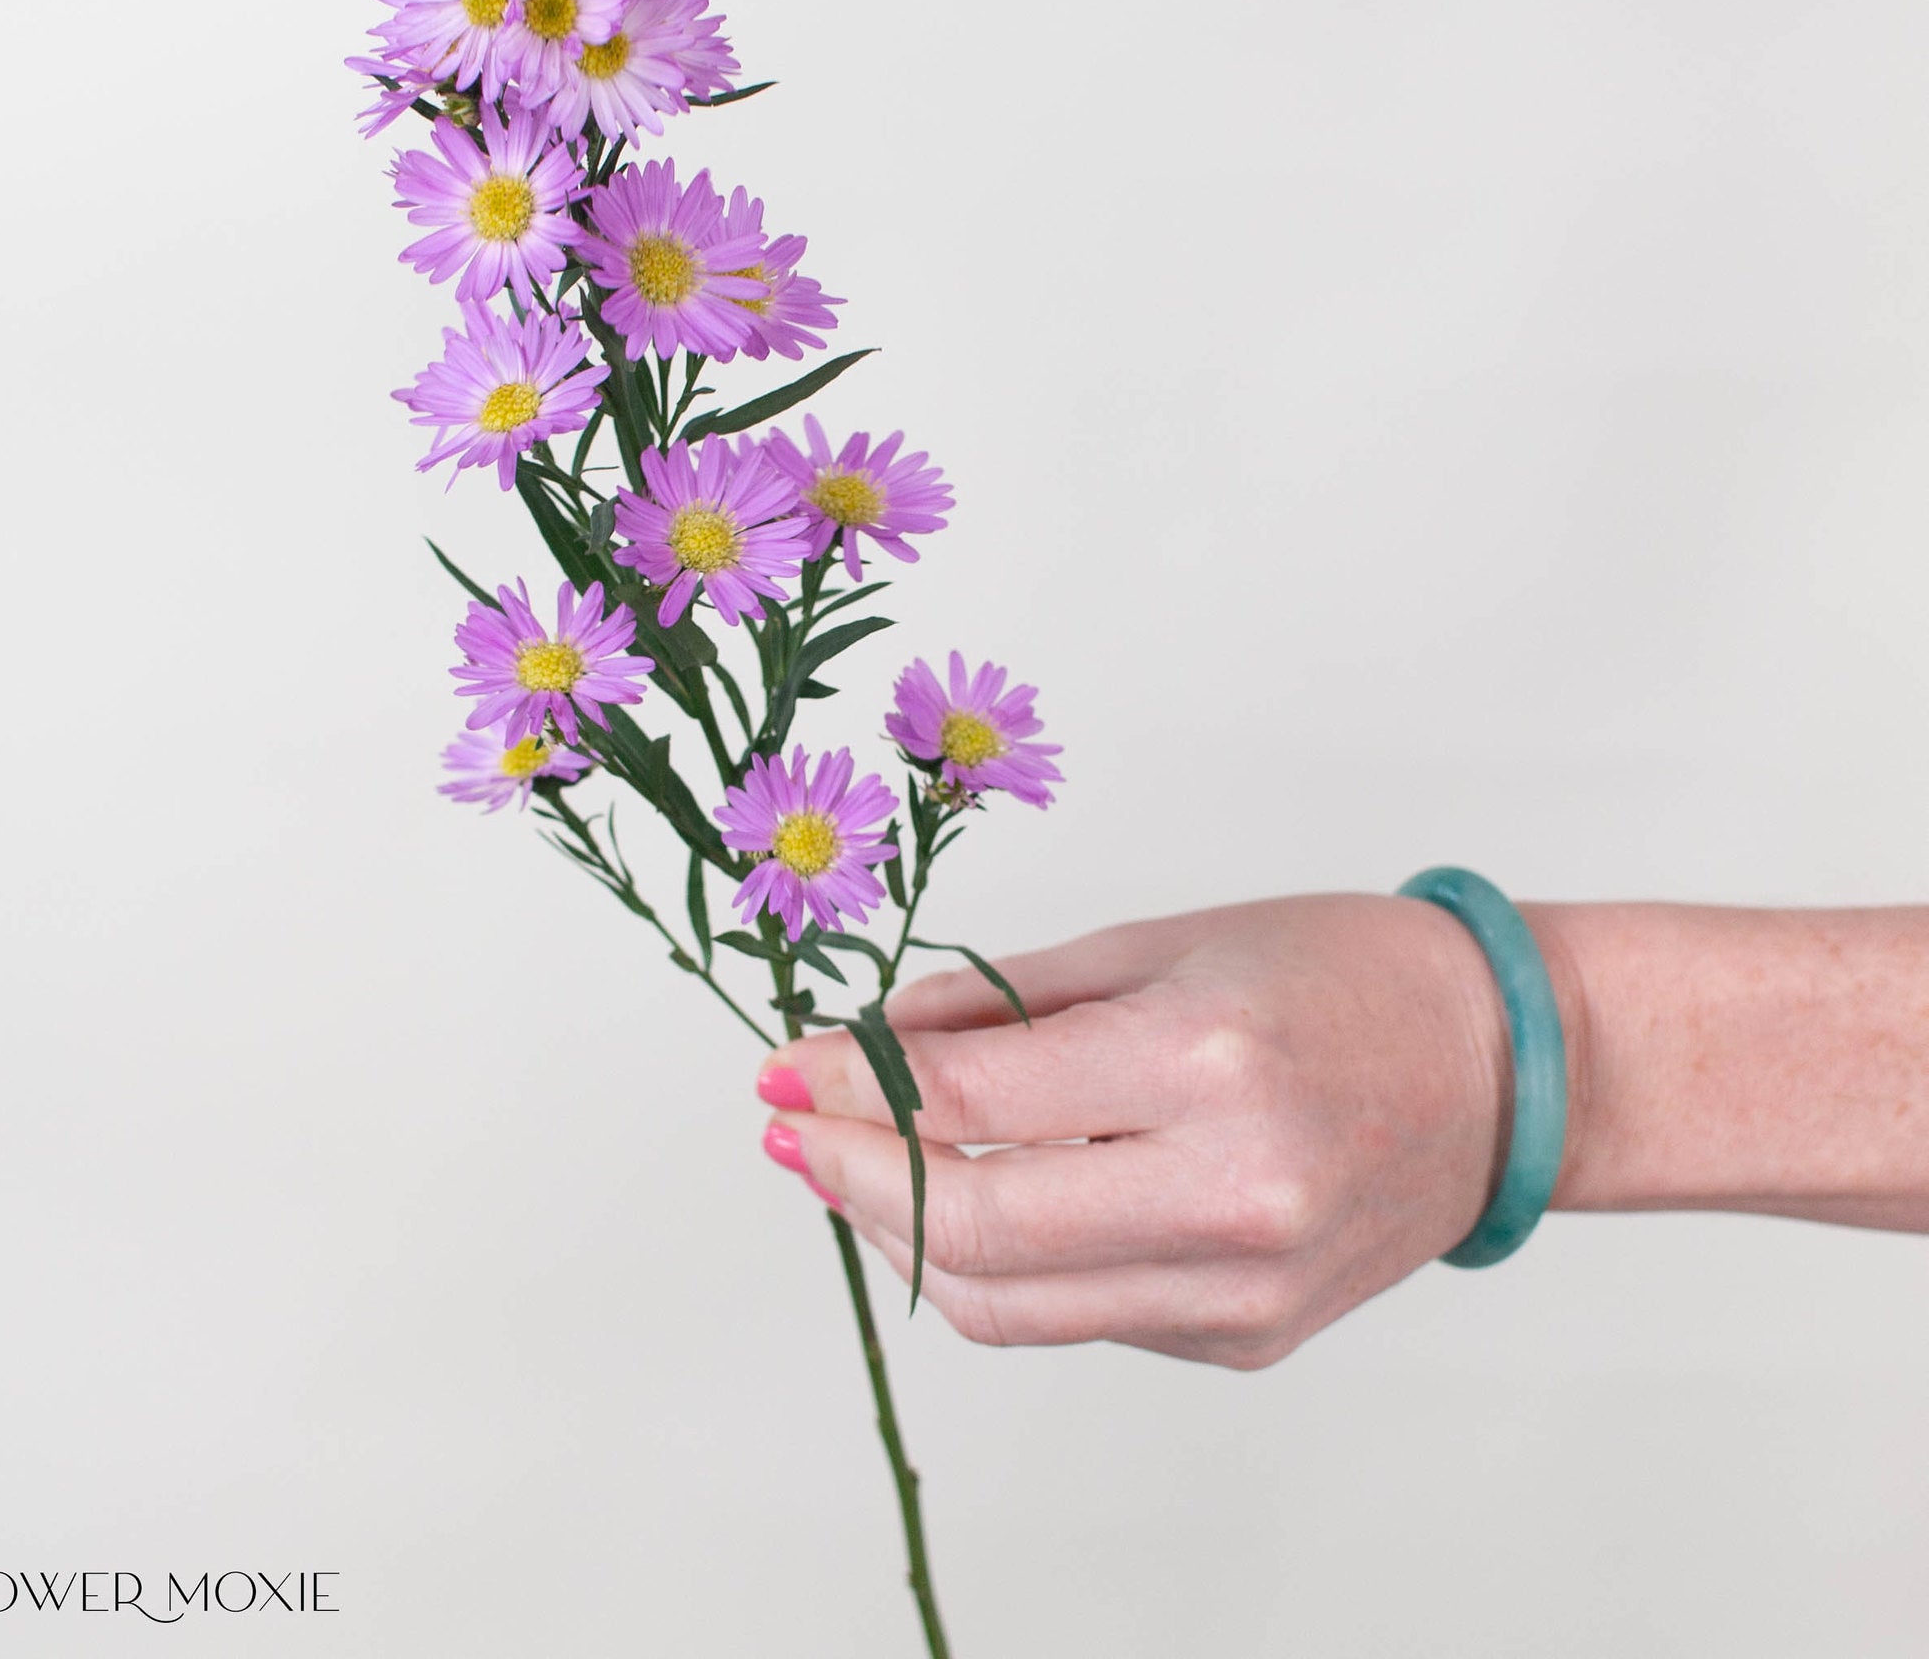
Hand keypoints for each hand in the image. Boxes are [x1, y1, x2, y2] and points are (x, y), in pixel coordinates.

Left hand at [754, 896, 1518, 1366]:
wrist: (1500, 1072)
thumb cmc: (1341, 973)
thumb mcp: (1162, 942)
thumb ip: (1004, 1001)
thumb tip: (871, 1047)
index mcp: (1205, 1063)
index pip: (970, 1104)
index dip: (846, 1089)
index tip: (781, 1068)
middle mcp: (1228, 1194)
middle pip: (969, 1227)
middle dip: (846, 1177)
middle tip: (786, 1128)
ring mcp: (1240, 1288)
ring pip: (1006, 1303)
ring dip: (900, 1236)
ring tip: (851, 1167)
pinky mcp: (1245, 1338)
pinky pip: (1077, 1315)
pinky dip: (998, 1263)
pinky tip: (968, 1196)